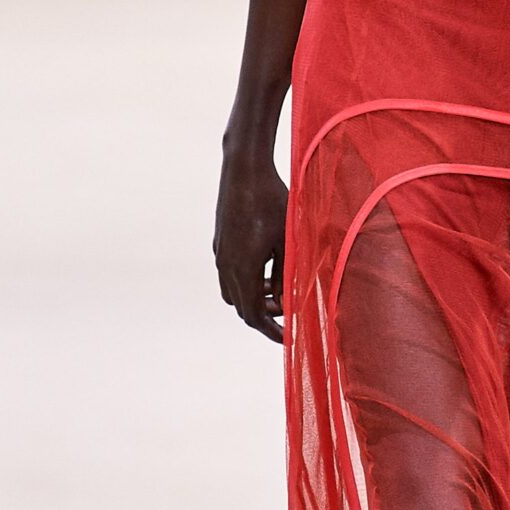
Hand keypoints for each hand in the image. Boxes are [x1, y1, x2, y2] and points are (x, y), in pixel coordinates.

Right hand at [214, 142, 288, 342]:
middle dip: (264, 316)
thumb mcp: (289, 240)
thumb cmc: (273, 202)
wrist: (245, 170)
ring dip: (253, 299)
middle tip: (287, 315)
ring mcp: (221, 253)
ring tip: (277, 293)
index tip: (288, 339)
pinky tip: (265, 271)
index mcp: (243, 269)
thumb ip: (288, 275)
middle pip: (242, 307)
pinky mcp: (220, 242)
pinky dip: (245, 283)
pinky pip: (228, 275)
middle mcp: (226, 265)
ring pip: (232, 292)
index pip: (253, 314)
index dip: (270, 330)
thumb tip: (287, 303)